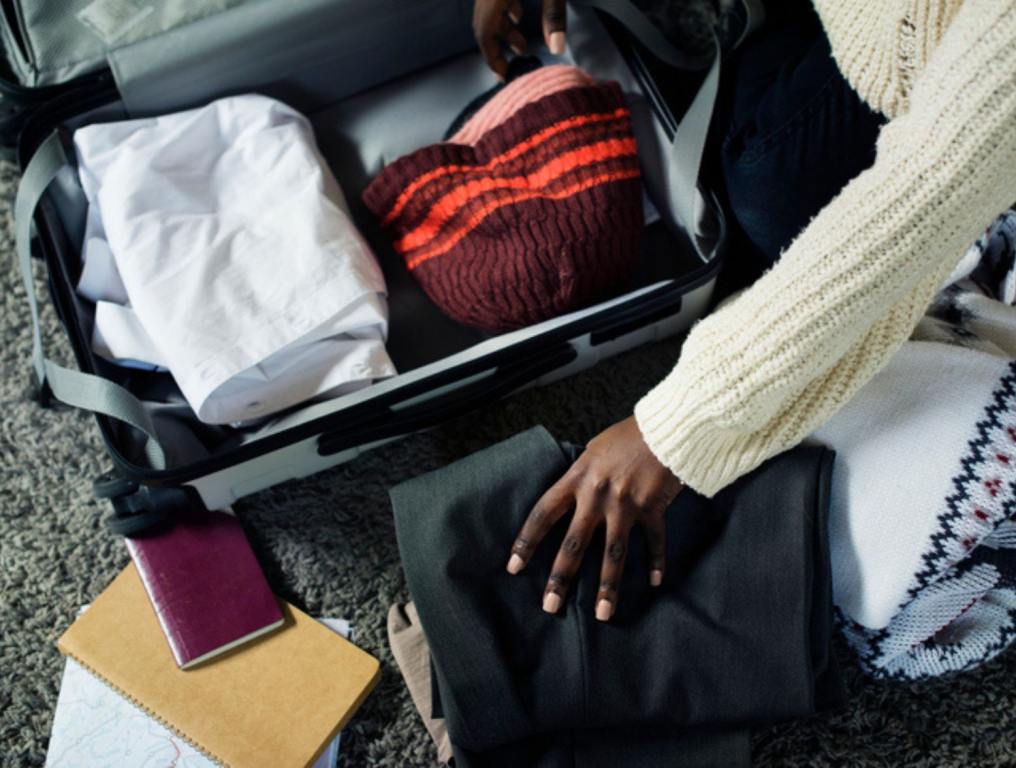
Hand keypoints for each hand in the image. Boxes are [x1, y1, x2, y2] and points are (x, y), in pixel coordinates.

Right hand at [473, 0, 566, 79]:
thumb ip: (553, 15)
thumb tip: (557, 49)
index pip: (484, 31)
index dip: (491, 57)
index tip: (503, 77)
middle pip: (483, 25)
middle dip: (496, 50)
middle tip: (510, 69)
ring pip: (488, 13)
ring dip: (503, 32)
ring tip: (521, 47)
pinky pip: (493, 1)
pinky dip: (504, 14)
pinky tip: (518, 16)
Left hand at [506, 416, 683, 620]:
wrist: (666, 426)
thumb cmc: (627, 435)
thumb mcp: (593, 450)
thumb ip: (580, 476)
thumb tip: (569, 496)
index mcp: (577, 478)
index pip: (543, 513)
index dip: (527, 541)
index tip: (514, 567)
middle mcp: (597, 495)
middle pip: (574, 542)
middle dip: (560, 577)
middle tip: (550, 606)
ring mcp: (626, 504)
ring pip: (613, 552)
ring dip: (607, 585)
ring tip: (602, 613)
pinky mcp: (653, 508)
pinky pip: (654, 541)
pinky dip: (656, 562)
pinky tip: (655, 583)